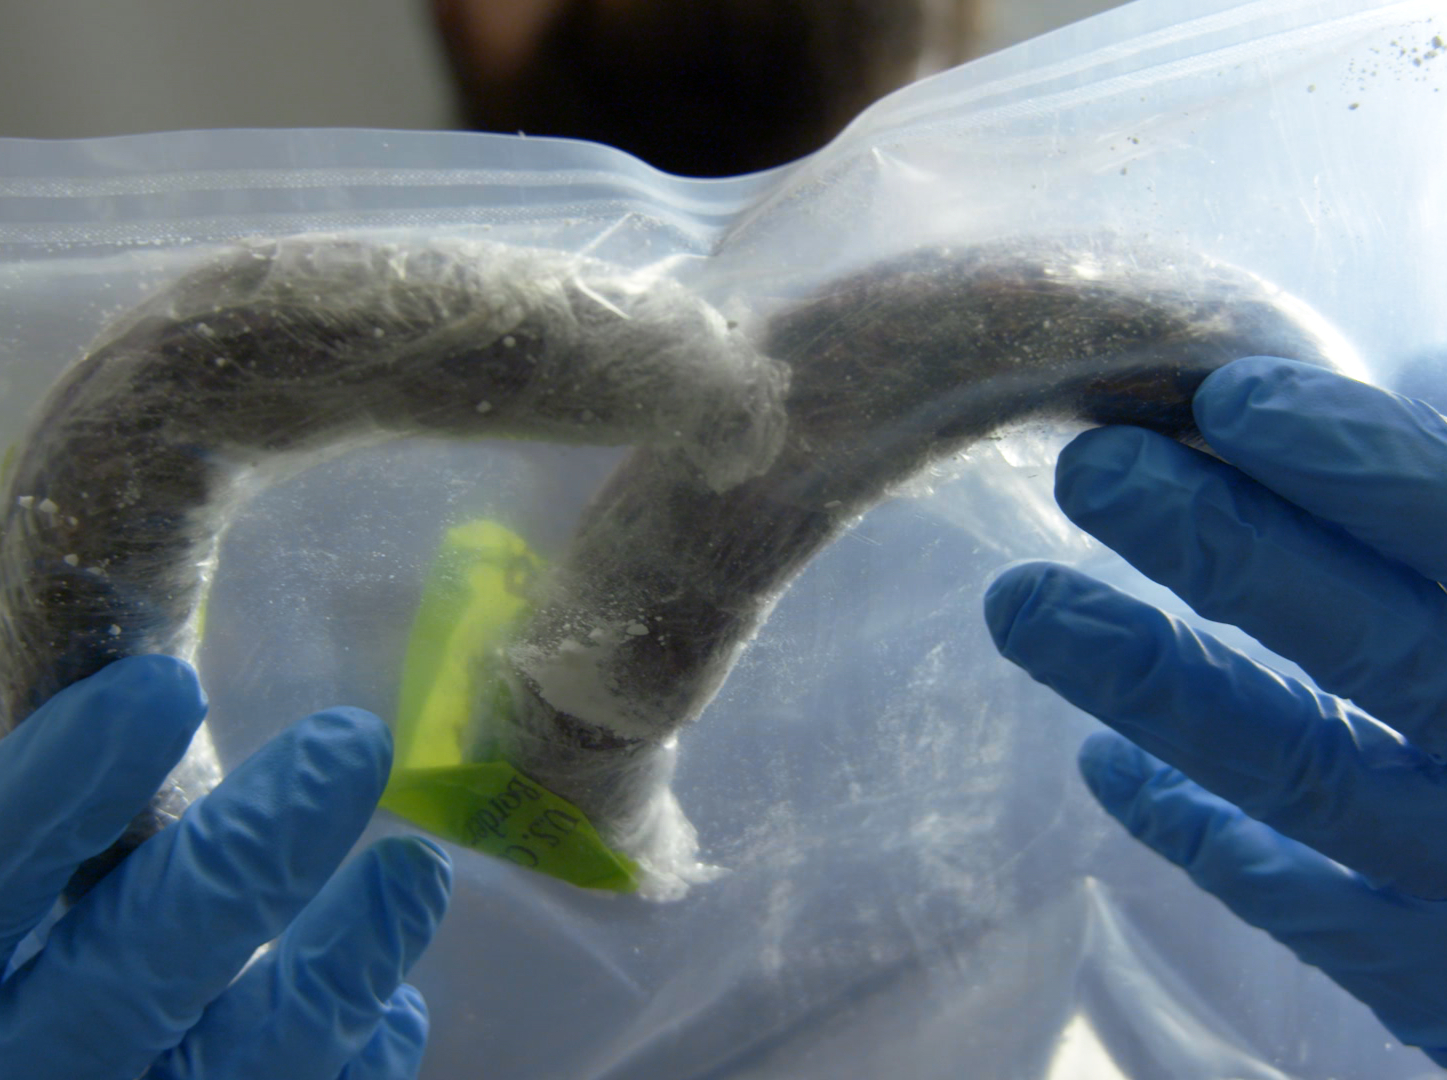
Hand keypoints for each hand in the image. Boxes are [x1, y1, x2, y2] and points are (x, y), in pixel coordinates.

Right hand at [0, 655, 452, 1078]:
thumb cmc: (37, 977)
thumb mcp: (28, 906)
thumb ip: (63, 833)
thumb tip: (151, 686)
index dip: (64, 788)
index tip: (163, 688)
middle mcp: (26, 1067)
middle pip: (135, 968)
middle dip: (253, 851)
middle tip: (352, 742)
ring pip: (242, 1062)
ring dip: (345, 961)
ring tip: (414, 868)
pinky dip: (353, 1063)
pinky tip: (396, 1009)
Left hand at [984, 356, 1446, 1065]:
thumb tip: (1420, 377)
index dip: (1345, 458)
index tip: (1226, 395)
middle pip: (1355, 639)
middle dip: (1214, 545)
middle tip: (1088, 470)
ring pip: (1292, 770)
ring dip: (1145, 679)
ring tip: (1020, 605)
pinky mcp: (1436, 975)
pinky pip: (1297, 900)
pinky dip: (1195, 829)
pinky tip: (1103, 763)